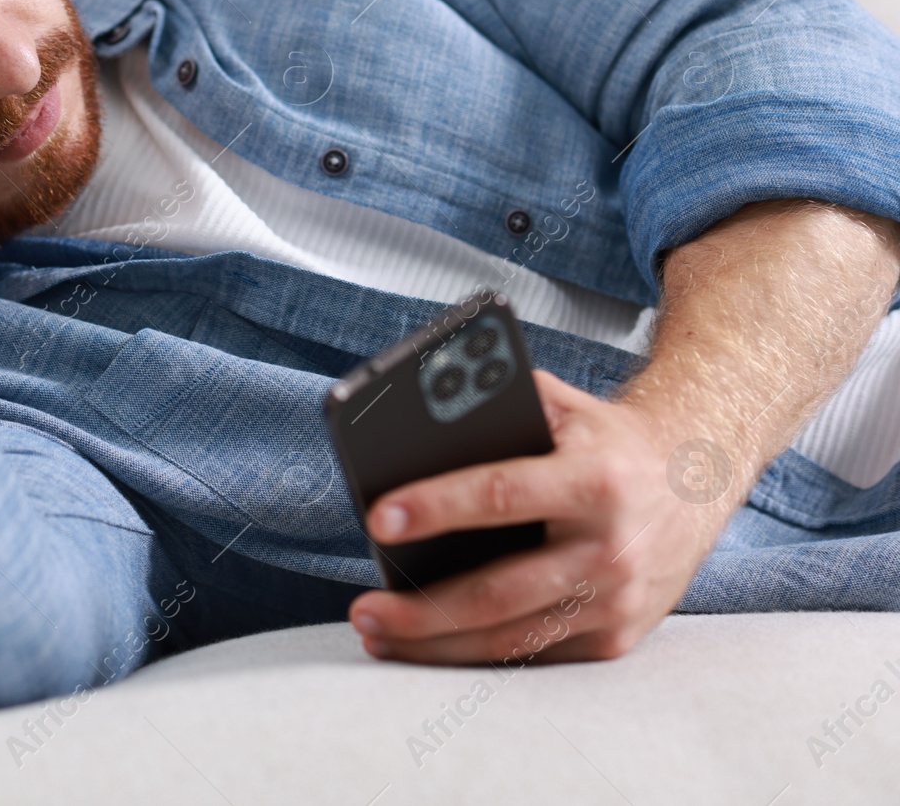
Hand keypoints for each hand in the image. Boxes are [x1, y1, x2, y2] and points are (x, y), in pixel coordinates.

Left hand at [348, 368, 727, 663]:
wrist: (695, 481)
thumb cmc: (604, 439)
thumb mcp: (564, 406)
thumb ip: (499, 404)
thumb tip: (415, 417)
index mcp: (597, 481)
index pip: (502, 495)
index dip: (437, 506)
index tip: (378, 517)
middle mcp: (611, 547)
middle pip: (499, 591)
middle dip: (422, 607)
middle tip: (363, 609)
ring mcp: (616, 601)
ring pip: (511, 638)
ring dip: (436, 645)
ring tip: (377, 635)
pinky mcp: (617, 637)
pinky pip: (533, 654)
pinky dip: (475, 655)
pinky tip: (427, 647)